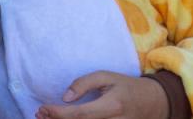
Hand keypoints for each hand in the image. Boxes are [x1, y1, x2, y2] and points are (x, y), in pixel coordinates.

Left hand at [35, 71, 168, 118]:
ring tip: (46, 118)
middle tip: (39, 114)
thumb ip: (84, 83)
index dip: (58, 113)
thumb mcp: (106, 77)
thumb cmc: (126, 86)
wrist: (154, 103)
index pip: (79, 114)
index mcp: (112, 106)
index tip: (42, 108)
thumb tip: (65, 97)